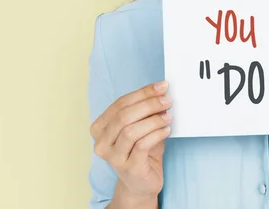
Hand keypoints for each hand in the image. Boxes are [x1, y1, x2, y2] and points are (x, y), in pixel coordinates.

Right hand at [90, 80, 172, 198]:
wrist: (141, 182)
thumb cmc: (141, 150)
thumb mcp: (140, 125)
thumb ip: (145, 109)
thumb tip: (160, 91)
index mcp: (100, 128)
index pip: (120, 103)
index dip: (142, 93)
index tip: (162, 86)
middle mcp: (102, 143)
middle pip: (124, 116)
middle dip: (149, 104)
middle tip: (167, 101)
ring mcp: (113, 158)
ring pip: (131, 131)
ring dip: (153, 120)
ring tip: (168, 116)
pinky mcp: (128, 168)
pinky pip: (142, 145)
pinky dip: (156, 134)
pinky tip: (166, 130)